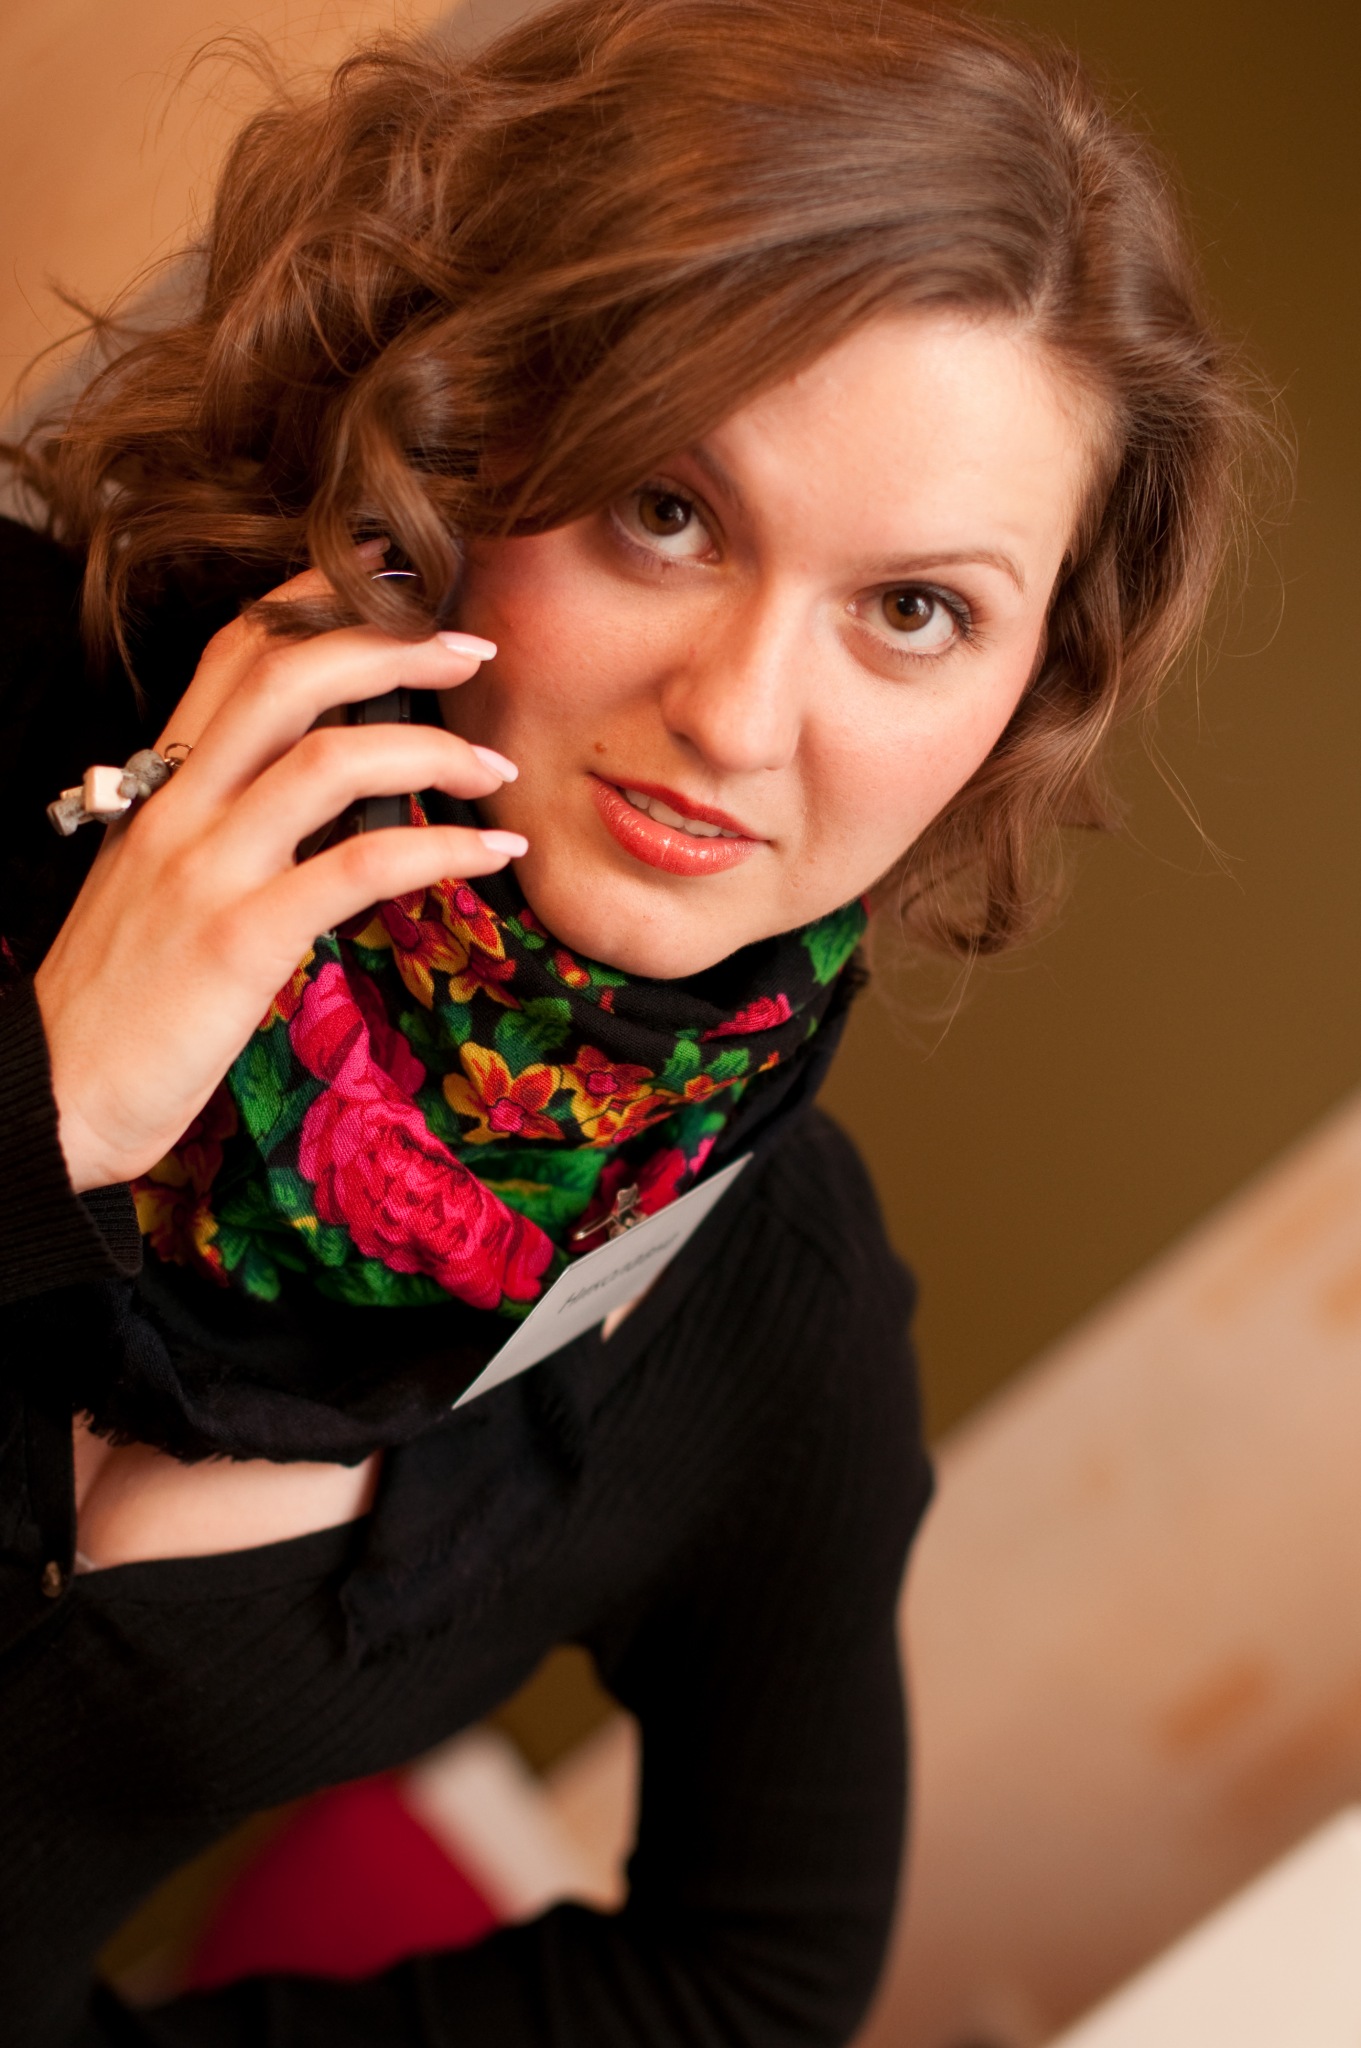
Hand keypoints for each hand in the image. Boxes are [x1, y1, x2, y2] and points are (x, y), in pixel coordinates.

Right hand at [35, 556, 525, 1193]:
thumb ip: (223, 832)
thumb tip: (321, 806)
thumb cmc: (116, 1002)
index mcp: (158, 788)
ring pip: (332, 759)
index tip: (396, 586)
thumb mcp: (158, 889)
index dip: (316, 600)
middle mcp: (177, 808)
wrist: (46, 1097)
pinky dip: (443, 850)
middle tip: (472, 650)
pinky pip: (359, 867)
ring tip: (496, 769)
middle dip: (392, 645)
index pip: (233, 655)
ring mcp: (205, 869)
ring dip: (436, 753)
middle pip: (287, 675)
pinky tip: (493, 855)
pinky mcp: (238, 940)